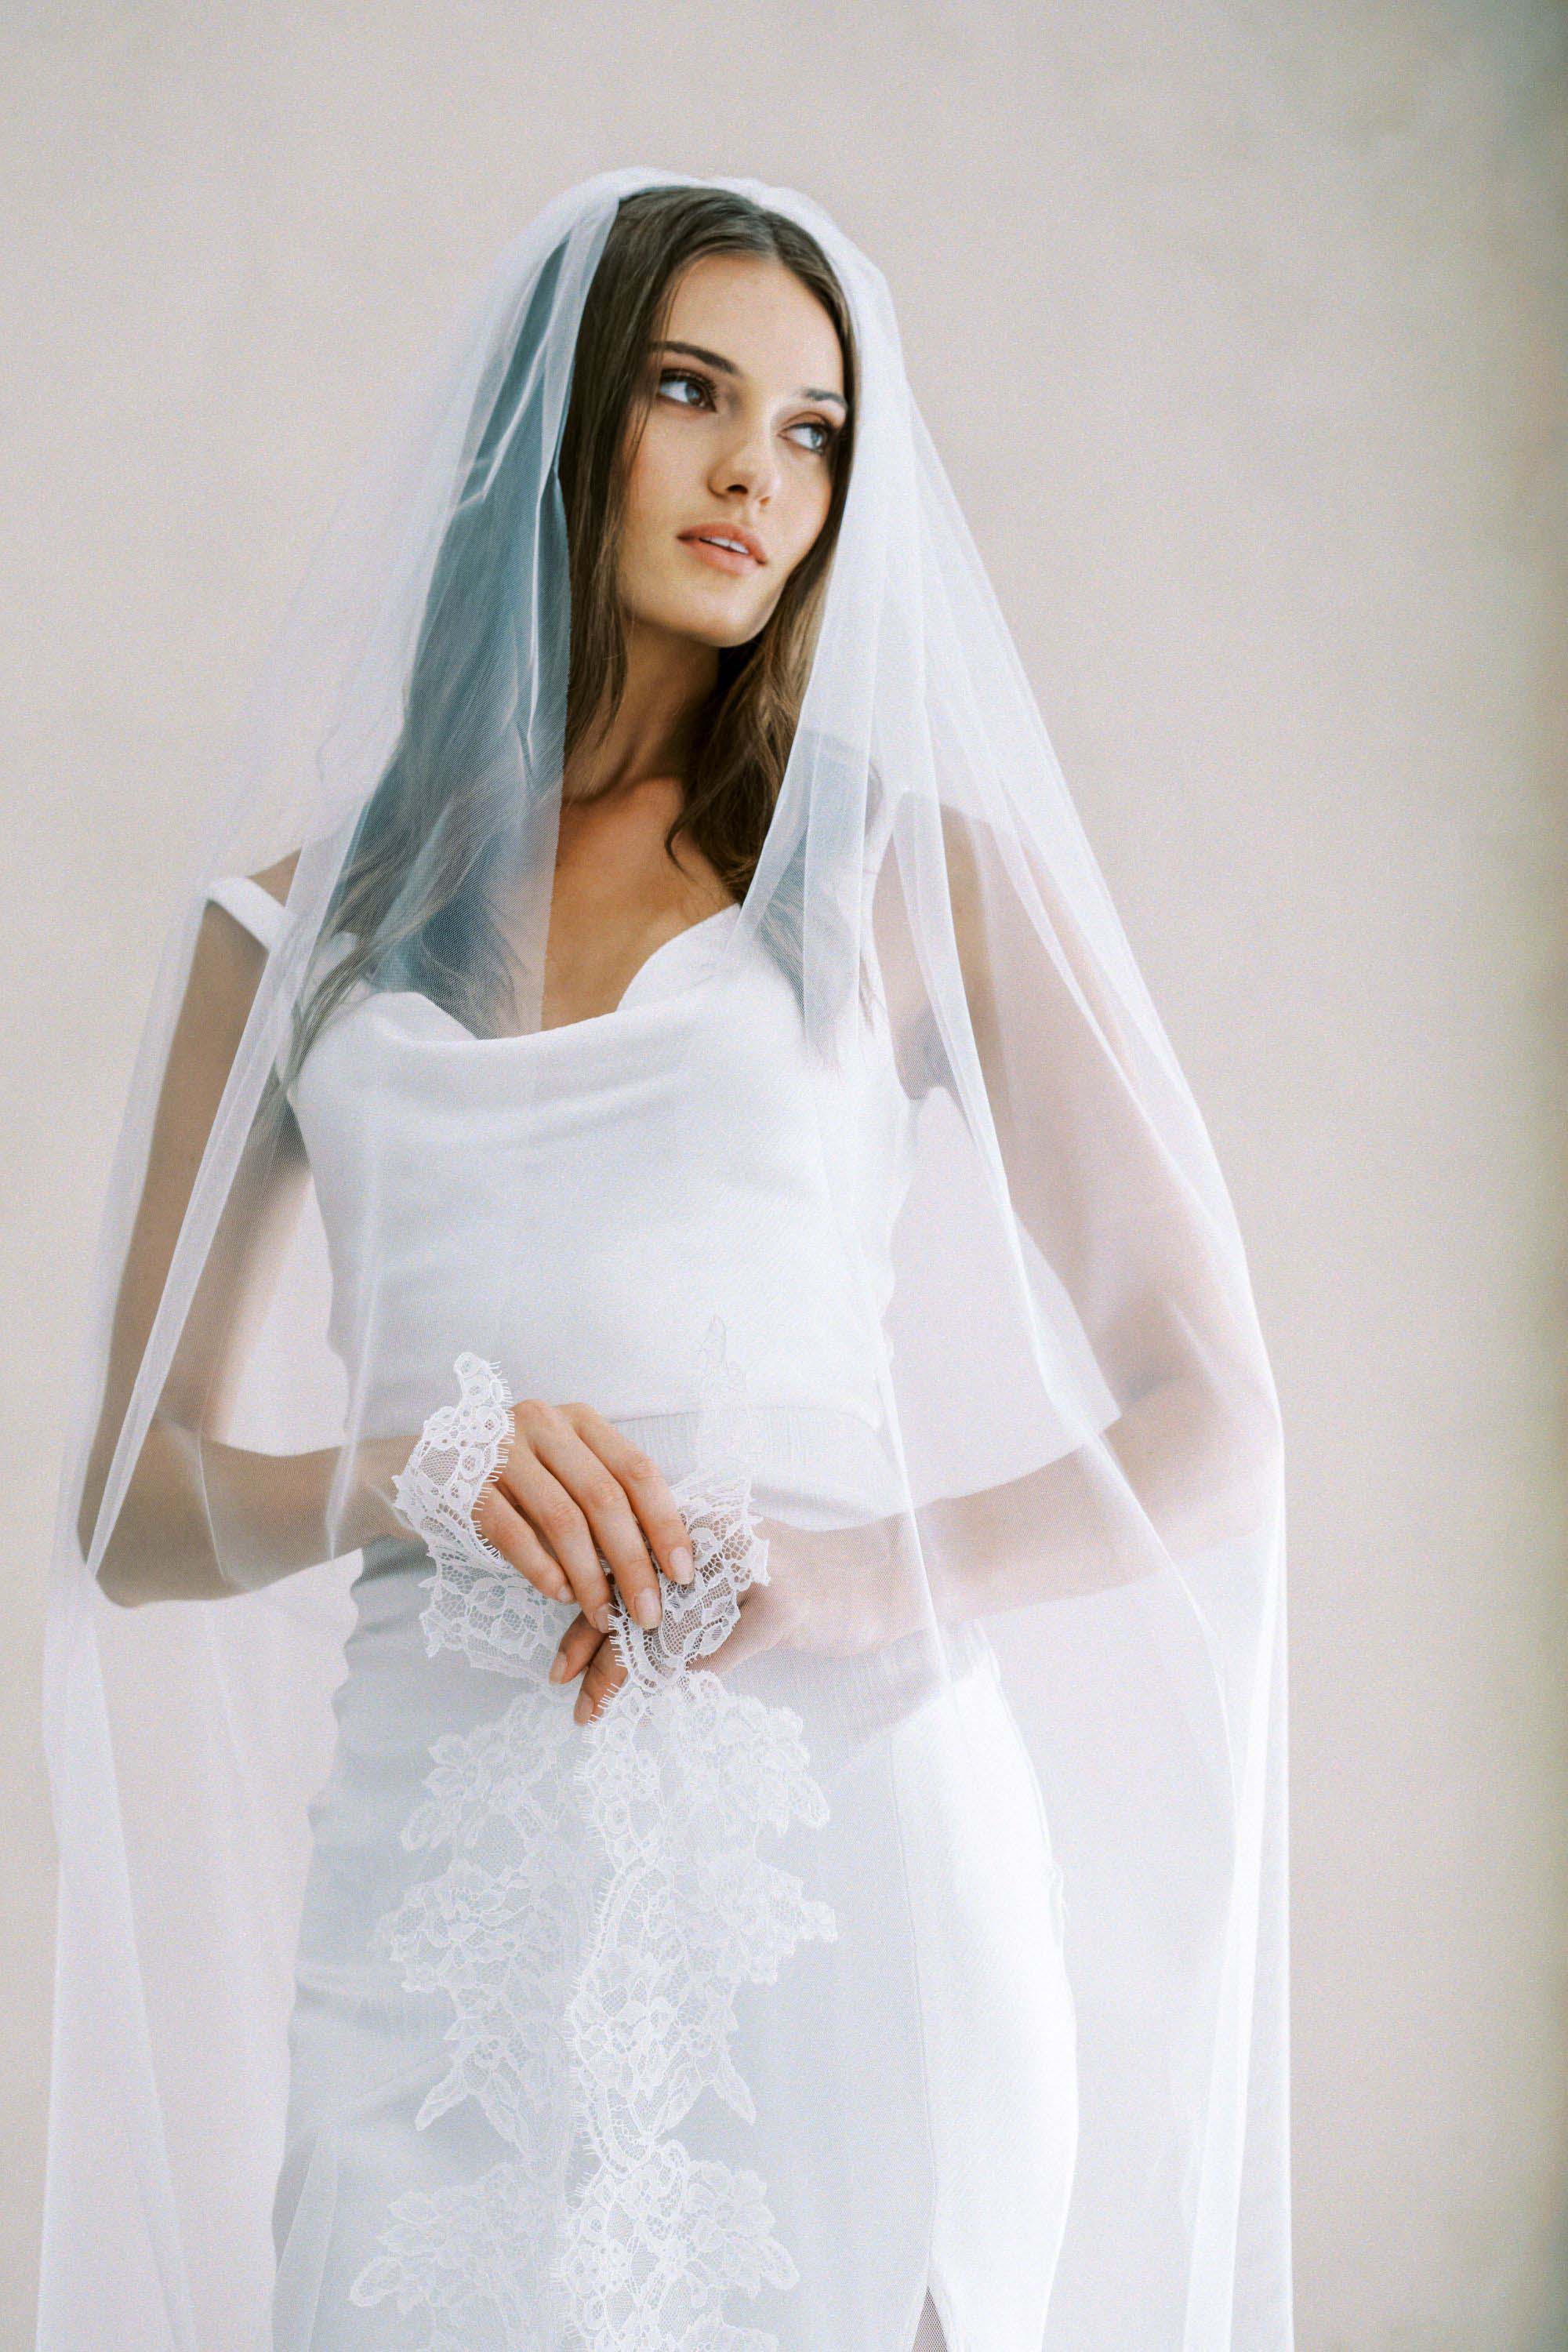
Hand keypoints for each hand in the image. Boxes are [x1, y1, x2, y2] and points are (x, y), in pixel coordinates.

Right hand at [469, 1398, 694, 1636]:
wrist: (427, 1465)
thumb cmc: (515, 1477)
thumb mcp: (566, 1470)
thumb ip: (607, 1499)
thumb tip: (663, 1560)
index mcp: (580, 1421)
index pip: (637, 1471)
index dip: (666, 1524)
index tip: (683, 1573)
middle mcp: (545, 1425)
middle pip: (604, 1499)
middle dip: (634, 1563)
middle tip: (648, 1613)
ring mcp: (502, 1451)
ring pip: (562, 1520)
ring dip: (589, 1577)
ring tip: (604, 1616)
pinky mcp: (467, 1484)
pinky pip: (513, 1533)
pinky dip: (542, 1569)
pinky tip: (559, 1594)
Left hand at [544, 1510, 922, 1727]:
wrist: (882, 1580)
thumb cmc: (800, 1586)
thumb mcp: (732, 1580)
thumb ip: (682, 1595)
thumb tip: (611, 1635)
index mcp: (700, 1526)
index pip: (626, 1567)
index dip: (585, 1614)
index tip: (561, 1663)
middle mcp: (719, 1536)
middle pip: (637, 1594)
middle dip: (595, 1648)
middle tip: (568, 1693)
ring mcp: (752, 1566)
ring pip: (667, 1624)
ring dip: (626, 1672)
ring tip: (595, 1707)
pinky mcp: (782, 1603)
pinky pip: (720, 1649)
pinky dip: (689, 1675)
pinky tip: (662, 1697)